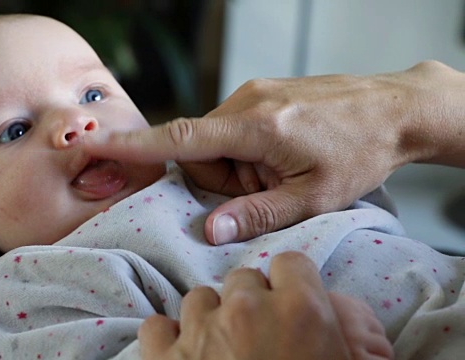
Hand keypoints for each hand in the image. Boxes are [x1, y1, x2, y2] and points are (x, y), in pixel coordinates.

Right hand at [84, 61, 464, 243]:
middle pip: (201, 153)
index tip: (97, 144)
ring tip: (283, 170)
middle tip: (269, 187)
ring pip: (217, 143)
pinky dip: (247, 151)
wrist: (394, 108)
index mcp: (255, 127)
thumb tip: (210, 230)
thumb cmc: (359, 151)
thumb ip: (257, 213)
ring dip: (239, 166)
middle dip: (224, 180)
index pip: (181, 137)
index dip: (135, 144)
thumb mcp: (312, 197)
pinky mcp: (260, 94)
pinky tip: (283, 155)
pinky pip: (233, 129)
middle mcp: (246, 102)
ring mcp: (253, 94)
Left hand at [138, 252, 386, 359]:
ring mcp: (199, 332)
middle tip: (259, 338)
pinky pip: (158, 326)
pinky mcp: (162, 359)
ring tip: (221, 351)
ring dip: (210, 319)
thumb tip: (340, 316)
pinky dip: (168, 339)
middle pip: (244, 279)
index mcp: (301, 311)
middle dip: (252, 302)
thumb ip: (351, 338)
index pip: (292, 263)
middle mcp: (247, 310)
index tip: (291, 305)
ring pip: (200, 298)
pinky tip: (182, 358)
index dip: (292, 285)